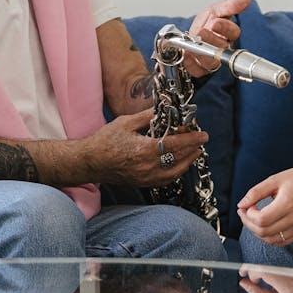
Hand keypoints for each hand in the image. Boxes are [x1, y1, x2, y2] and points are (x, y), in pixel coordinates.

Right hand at [81, 109, 207, 186]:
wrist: (89, 162)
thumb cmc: (104, 142)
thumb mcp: (126, 123)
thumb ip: (147, 116)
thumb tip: (163, 109)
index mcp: (144, 150)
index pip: (176, 144)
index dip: (192, 139)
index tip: (203, 135)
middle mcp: (148, 166)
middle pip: (179, 159)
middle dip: (193, 149)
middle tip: (199, 140)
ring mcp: (146, 177)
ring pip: (176, 172)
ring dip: (188, 162)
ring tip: (194, 152)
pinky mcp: (143, 183)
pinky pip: (166, 180)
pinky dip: (176, 172)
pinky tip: (179, 164)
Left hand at [185, 0, 251, 76]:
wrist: (188, 36)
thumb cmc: (205, 25)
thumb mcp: (215, 10)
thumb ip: (229, 5)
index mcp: (228, 34)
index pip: (233, 32)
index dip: (225, 28)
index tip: (215, 22)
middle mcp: (221, 48)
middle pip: (222, 48)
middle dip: (211, 39)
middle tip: (201, 32)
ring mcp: (212, 60)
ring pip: (212, 62)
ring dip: (202, 53)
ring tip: (192, 44)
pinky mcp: (200, 69)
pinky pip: (198, 71)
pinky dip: (191, 64)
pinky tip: (186, 55)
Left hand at [235, 163, 292, 244]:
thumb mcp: (276, 179)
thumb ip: (256, 192)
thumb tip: (241, 204)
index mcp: (287, 204)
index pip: (261, 220)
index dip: (248, 215)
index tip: (246, 207)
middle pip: (264, 232)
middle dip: (249, 224)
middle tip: (245, 213)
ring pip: (271, 240)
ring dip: (258, 232)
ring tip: (254, 219)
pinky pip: (281, 242)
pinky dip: (269, 237)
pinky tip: (265, 226)